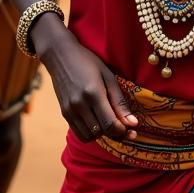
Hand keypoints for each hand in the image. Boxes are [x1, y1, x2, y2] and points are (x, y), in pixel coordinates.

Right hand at [35, 22, 137, 142]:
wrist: (60, 56)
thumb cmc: (88, 62)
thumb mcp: (108, 77)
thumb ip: (120, 102)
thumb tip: (133, 123)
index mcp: (93, 93)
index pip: (109, 124)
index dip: (123, 131)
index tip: (131, 128)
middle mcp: (79, 105)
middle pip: (101, 132)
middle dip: (115, 133)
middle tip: (125, 128)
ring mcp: (69, 110)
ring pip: (89, 136)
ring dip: (102, 135)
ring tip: (110, 124)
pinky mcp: (64, 113)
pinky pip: (79, 133)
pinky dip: (91, 134)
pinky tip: (97, 122)